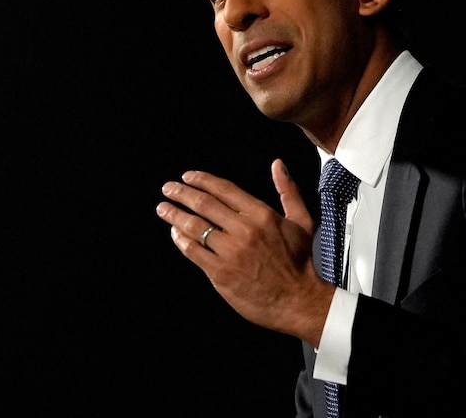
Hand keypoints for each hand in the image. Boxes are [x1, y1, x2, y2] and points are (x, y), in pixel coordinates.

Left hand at [155, 158, 334, 345]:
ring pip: (194, 226)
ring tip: (163, 208)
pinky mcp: (220, 273)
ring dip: (174, 215)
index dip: (202, 180)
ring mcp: (230, 252)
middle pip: (204, 204)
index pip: (224, 189)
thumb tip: (278, 165)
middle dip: (181, 193)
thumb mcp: (302, 221)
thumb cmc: (300, 262)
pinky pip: (193, 251)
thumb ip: (288, 191)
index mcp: (262, 214)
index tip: (188, 177)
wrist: (298, 301)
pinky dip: (181, 240)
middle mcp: (244, 230)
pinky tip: (175, 234)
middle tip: (168, 188)